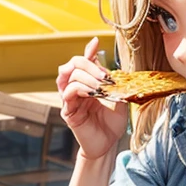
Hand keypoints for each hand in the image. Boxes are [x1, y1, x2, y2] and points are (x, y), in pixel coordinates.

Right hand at [56, 37, 127, 159]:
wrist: (108, 144)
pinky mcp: (68, 111)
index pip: (83, 62)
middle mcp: (74, 88)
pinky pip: (68, 93)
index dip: (88, 51)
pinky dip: (80, 88)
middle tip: (105, 76)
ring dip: (86, 77)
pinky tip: (93, 93)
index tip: (96, 42)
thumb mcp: (118, 98)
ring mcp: (69, 99)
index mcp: (86, 83)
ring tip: (101, 85)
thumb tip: (114, 67)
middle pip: (72, 64)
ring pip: (68, 76)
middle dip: (89, 65)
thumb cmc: (111, 123)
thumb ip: (114, 83)